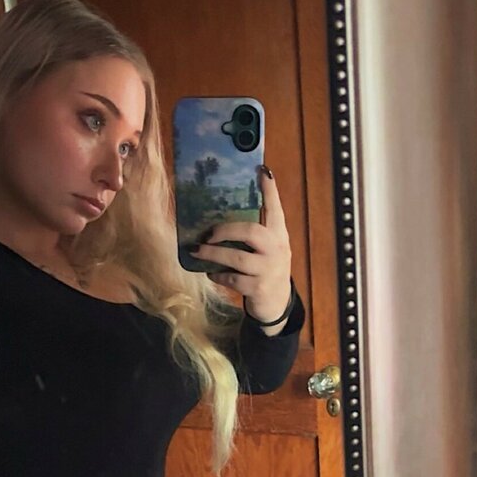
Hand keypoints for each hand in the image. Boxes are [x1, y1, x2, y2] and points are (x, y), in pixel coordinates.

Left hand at [189, 167, 293, 324]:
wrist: (277, 305)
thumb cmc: (266, 269)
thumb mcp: (267, 249)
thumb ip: (254, 233)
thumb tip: (220, 216)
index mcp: (278, 235)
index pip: (275, 209)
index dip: (270, 191)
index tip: (262, 171)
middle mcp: (277, 250)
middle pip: (252, 231)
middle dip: (225, 230)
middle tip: (208, 232)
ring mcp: (268, 270)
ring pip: (237, 257)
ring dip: (213, 254)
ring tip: (197, 250)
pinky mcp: (257, 288)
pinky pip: (232, 278)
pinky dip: (217, 274)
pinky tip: (209, 272)